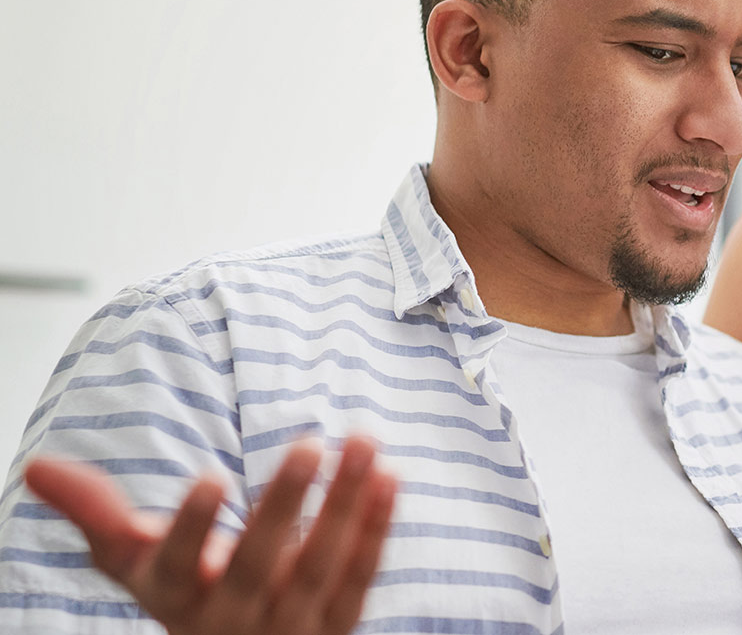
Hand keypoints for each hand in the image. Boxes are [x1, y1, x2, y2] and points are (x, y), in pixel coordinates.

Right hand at [22, 434, 396, 634]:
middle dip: (285, 505)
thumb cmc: (184, 593)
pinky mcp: (337, 622)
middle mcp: (233, 616)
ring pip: (321, 564)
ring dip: (345, 503)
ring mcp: (290, 623)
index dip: (193, 525)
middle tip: (308, 443)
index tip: (209, 477)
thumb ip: (94, 513)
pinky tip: (388, 476)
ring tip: (363, 441)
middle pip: (260, 562)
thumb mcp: (134, 561)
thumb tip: (37, 467)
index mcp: (177, 598)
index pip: (180, 565)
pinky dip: (376, 528)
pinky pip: (360, 575)